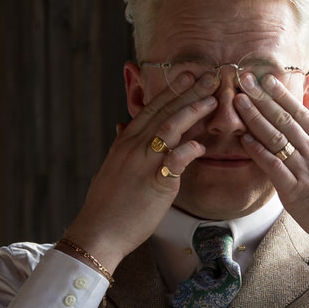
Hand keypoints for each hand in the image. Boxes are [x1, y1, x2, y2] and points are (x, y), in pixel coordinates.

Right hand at [63, 71, 218, 276]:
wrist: (97, 232)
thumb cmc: (107, 205)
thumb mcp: (111, 168)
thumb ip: (121, 146)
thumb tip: (122, 127)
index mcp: (125, 143)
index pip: (150, 108)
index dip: (171, 90)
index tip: (189, 75)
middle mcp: (134, 148)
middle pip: (164, 112)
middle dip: (188, 91)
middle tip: (209, 75)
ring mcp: (144, 164)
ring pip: (169, 128)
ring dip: (191, 111)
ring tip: (211, 99)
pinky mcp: (155, 185)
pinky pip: (174, 162)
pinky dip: (187, 150)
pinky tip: (201, 144)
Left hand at [233, 72, 308, 271]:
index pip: (302, 114)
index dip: (283, 95)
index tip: (268, 79)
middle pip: (285, 120)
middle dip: (263, 98)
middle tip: (245, 79)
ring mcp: (306, 172)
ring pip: (276, 139)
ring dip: (255, 118)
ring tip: (238, 101)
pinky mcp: (297, 193)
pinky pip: (274, 168)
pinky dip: (258, 152)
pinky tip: (244, 139)